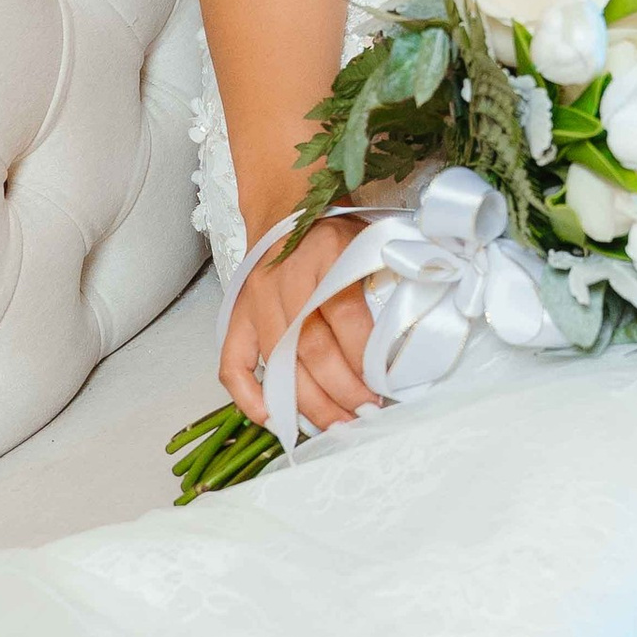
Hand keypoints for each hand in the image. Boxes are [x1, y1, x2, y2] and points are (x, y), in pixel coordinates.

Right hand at [221, 211, 381, 435]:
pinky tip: (275, 419)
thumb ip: (386, 282)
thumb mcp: (369, 244)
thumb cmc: (334, 235)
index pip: (344, 314)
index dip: (363, 358)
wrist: (286, 210)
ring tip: (336, 427)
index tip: (382, 387)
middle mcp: (284, 279)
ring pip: (279, 363)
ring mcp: (255, 300)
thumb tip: (404, 345)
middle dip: (341, 391)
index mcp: (324, 254)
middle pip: (310, 346)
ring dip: (308, 403)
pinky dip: (248, 397)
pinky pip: (232, 363)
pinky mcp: (237, 316)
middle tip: (365, 415)